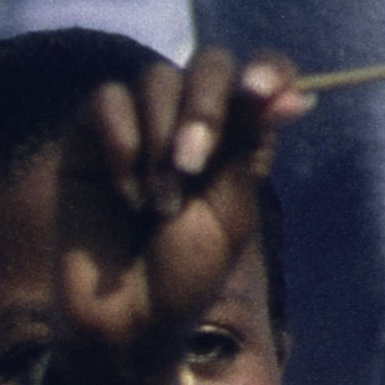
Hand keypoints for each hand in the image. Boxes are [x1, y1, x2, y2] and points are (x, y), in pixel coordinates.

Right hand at [38, 54, 303, 384]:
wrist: (125, 320)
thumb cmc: (185, 275)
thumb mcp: (229, 211)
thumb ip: (247, 146)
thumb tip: (295, 94)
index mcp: (238, 137)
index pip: (260, 76)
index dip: (266, 71)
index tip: (261, 90)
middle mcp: (190, 121)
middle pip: (208, 64)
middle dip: (205, 107)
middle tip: (192, 165)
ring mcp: (139, 124)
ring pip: (156, 80)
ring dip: (161, 140)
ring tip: (157, 204)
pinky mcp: (89, 137)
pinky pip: (108, 102)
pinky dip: (121, 144)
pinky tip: (124, 196)